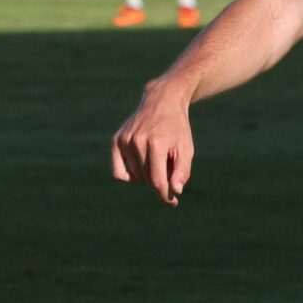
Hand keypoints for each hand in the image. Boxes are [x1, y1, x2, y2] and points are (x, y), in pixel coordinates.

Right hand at [110, 80, 194, 204]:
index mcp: (156, 143)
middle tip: (169, 167)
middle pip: (146, 179)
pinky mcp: (116, 140)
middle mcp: (137, 141)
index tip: (172, 201)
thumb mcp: (186, 148)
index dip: (165, 195)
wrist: (161, 101)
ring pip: (134, 177)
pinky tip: (141, 167)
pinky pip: (118, 172)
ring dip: (146, 176)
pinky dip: (129, 176)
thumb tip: (175, 191)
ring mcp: (124, 140)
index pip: (157, 181)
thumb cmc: (177, 127)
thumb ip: (182, 171)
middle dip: (160, 180)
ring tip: (157, 159)